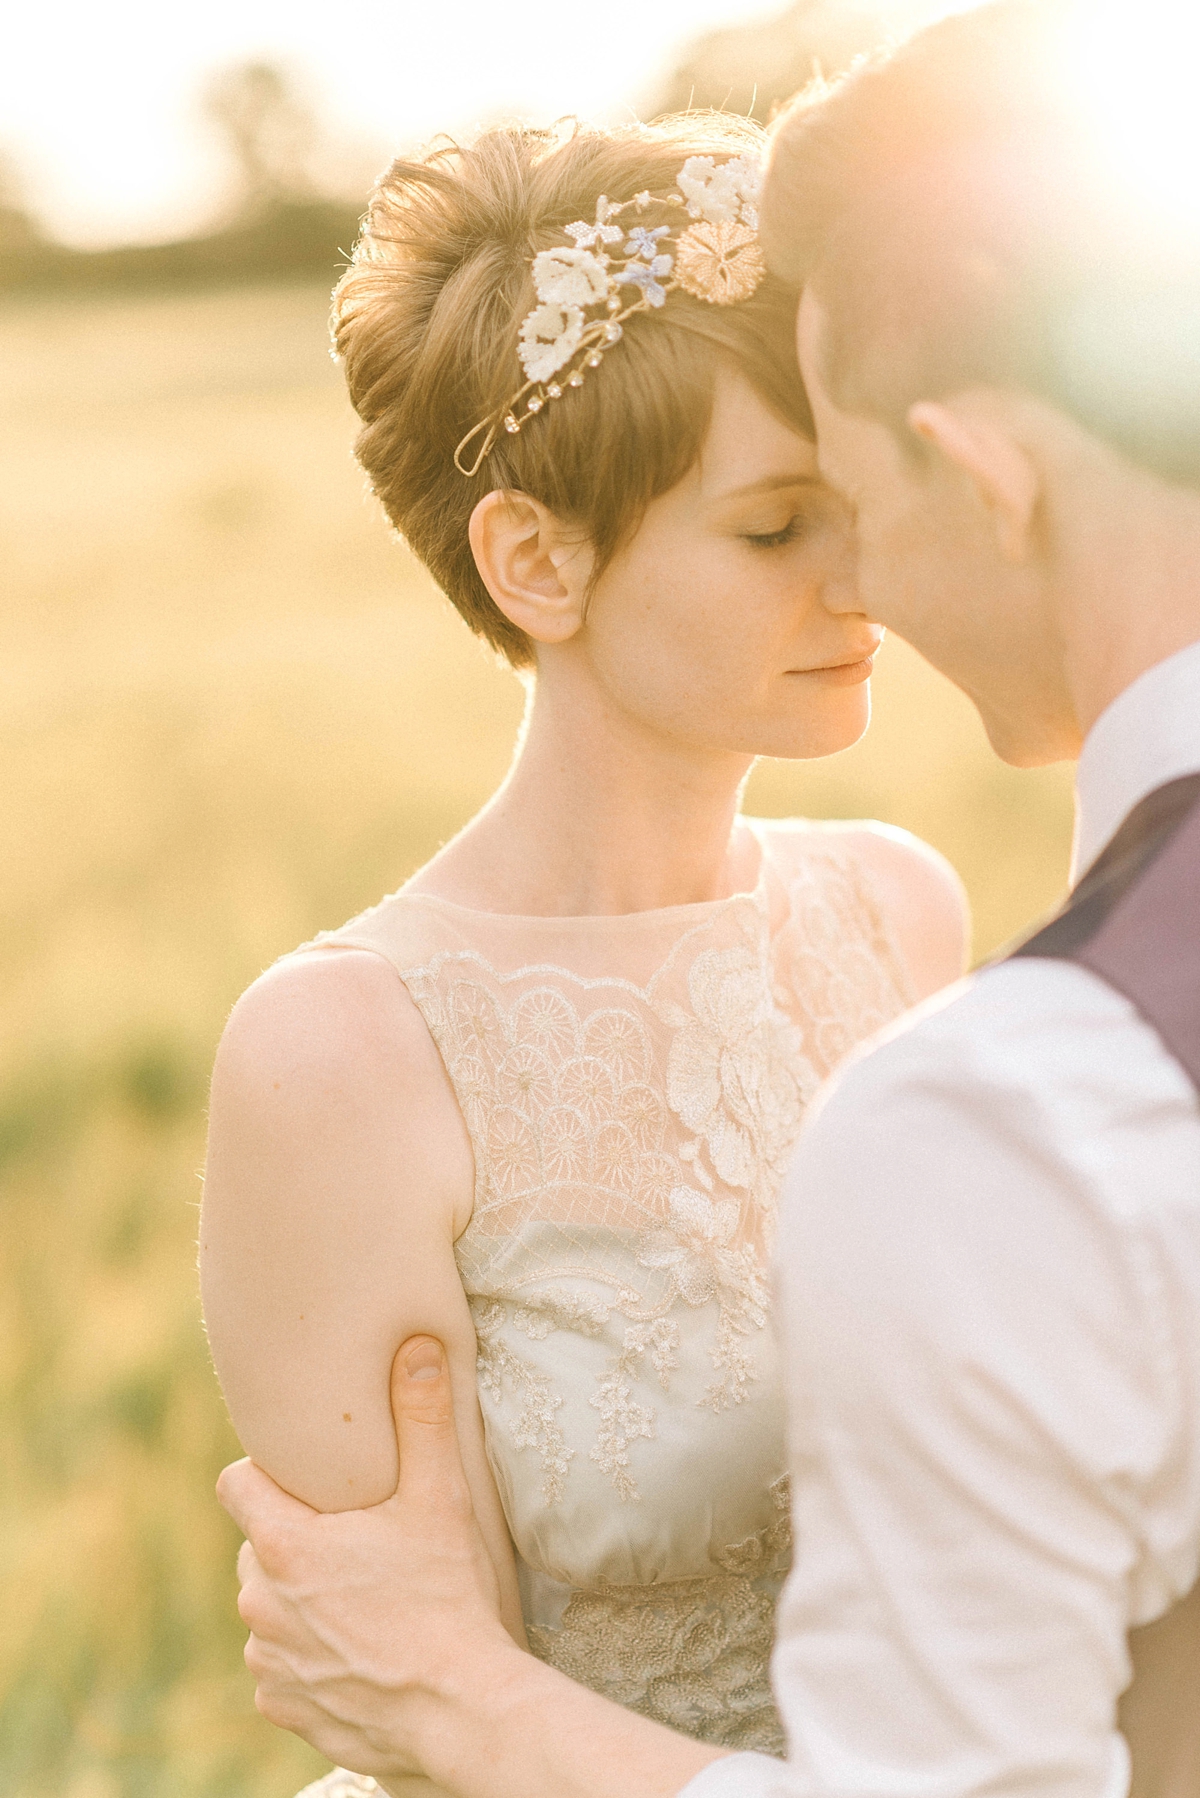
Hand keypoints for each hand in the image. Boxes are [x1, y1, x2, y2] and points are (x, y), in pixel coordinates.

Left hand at [217, 1335, 514, 1782]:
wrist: (459, 1709)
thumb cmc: (447, 1598)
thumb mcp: (441, 1498)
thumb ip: (422, 1417)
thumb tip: (416, 1345)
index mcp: (285, 1544)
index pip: (235, 1485)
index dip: (264, 1475)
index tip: (303, 1478)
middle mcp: (260, 1601)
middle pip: (257, 1547)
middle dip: (294, 1540)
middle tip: (353, 1542)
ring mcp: (267, 1658)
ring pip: (268, 1608)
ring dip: (300, 1601)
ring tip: (361, 1601)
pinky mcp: (282, 1706)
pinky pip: (280, 1665)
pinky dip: (308, 1655)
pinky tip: (358, 1650)